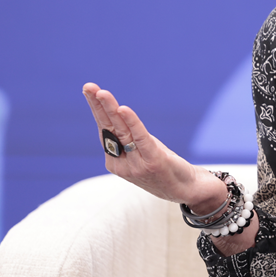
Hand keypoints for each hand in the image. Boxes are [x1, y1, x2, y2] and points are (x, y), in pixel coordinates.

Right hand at [81, 82, 224, 211]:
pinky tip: (123, 109)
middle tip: (88, 87)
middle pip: (108, 129)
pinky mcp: (152, 162)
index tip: (90, 90)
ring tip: (101, 93)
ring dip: (110, 110)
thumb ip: (129, 138)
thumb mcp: (142, 151)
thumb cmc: (164, 167)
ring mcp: (135, 164)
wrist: (187, 189)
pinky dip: (132, 122)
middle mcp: (122, 164)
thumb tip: (117, 113)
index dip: (97, 109)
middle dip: (97, 106)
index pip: (104, 130)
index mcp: (115, 161)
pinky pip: (140, 138)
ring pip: (121, 131)